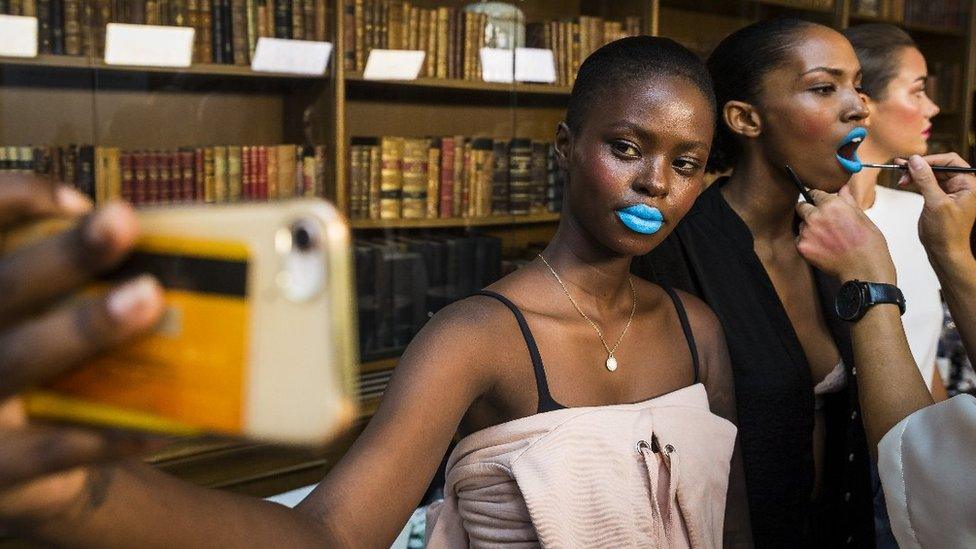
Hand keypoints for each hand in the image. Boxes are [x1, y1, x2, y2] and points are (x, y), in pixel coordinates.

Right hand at [0, 174, 163, 527]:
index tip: (77, 198)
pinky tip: (167, 417)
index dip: (10, 202)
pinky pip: (49, 450)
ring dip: (82, 328)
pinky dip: (108, 433)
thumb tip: (123, 234)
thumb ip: (48, 283)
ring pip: (13, 361)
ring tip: (147, 298)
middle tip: (121, 219)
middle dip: (59, 257)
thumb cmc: (20, 366)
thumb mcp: (21, 317)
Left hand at [795, 187, 896, 283]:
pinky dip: (807, 242)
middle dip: (809, 211)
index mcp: (832, 205)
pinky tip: (821, 247)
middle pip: (801, 207)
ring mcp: (807, 232)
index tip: (820, 203)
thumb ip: (848, 202)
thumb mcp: (863, 218)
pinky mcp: (802, 247)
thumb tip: (843, 189)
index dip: (819, 199)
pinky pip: (799, 239)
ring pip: (800, 224)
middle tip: (821, 221)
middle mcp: (816, 216)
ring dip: (808, 227)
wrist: (864, 270)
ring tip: (826, 238)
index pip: (815, 194)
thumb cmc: (869, 245)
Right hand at [896, 154, 975, 269]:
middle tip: (901, 167)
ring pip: (930, 173)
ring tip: (900, 176)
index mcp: (968, 184)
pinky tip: (904, 181)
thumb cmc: (947, 232)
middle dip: (920, 167)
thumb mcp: (936, 203)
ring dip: (915, 173)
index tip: (912, 162)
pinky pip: (926, 183)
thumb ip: (926, 180)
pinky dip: (915, 181)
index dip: (931, 160)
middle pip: (939, 166)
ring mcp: (949, 191)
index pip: (950, 161)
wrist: (944, 251)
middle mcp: (961, 185)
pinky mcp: (938, 197)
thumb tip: (916, 160)